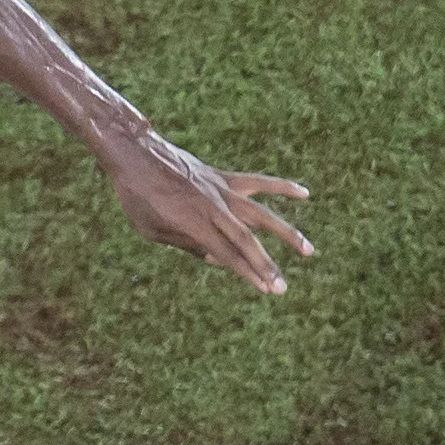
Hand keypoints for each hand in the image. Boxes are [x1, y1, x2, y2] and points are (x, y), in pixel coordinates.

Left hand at [90, 123, 312, 295]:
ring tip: (308, 250)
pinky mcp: (223, 177)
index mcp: (192, 223)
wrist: (135, 154)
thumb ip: (186, 245)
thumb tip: (218, 259)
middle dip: (266, 265)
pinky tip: (305, 194)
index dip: (248, 273)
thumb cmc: (137, 197)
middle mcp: (212, 207)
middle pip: (246, 240)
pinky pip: (258, 182)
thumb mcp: (152, 230)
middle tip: (283, 288)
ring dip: (286, 233)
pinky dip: (282, 187)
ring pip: (261, 214)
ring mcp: (221, 190)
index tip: (267, 289)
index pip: (226, 254)